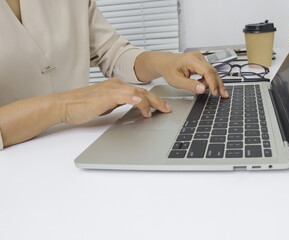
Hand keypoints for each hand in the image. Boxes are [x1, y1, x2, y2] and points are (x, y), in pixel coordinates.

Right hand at [56, 78, 170, 123]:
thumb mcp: (105, 105)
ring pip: (138, 93)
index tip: (162, 107)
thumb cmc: (80, 106)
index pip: (139, 92)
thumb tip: (131, 108)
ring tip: (159, 111)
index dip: (153, 100)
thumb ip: (118, 103)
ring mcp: (111, 89)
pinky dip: (136, 101)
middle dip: (157, 101)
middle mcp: (116, 85)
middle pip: (142, 92)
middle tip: (167, 109)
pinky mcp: (106, 95)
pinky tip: (143, 107)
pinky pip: (126, 96)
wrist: (63, 105)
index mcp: (116, 87)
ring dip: (151, 102)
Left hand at [134, 51, 228, 97]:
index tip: (215, 93)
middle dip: (218, 84)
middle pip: (212, 71)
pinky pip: (209, 72)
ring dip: (212, 83)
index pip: (207, 71)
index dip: (213, 83)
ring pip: (212, 72)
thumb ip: (190, 85)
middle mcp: (198, 57)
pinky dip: (208, 80)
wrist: (164, 62)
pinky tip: (203, 85)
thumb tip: (202, 89)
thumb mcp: (176, 81)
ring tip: (208, 91)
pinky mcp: (201, 62)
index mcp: (191, 60)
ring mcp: (201, 58)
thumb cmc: (168, 69)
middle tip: (223, 95)